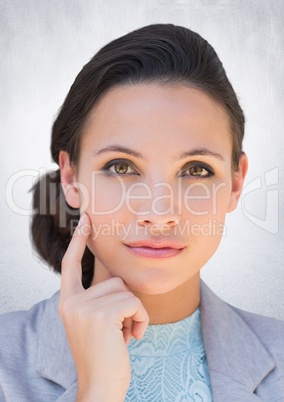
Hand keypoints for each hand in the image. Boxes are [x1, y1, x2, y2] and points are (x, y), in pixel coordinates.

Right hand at [58, 212, 148, 400]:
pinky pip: (134, 302)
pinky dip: (141, 318)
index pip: (70, 265)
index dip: (78, 241)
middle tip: (120, 329)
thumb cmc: (104, 355)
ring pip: (125, 290)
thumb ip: (99, 299)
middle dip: (125, 303)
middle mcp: (72, 302)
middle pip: (113, 280)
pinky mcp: (102, 315)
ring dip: (134, 312)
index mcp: (68, 302)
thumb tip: (119, 278)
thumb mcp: (94, 323)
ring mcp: (84, 308)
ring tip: (125, 334)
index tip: (86, 220)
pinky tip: (133, 337)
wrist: (101, 387)